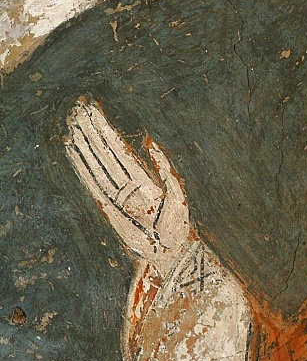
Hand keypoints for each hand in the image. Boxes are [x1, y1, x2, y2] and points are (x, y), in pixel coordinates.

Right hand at [65, 100, 193, 276]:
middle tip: (79, 107)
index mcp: (143, 177)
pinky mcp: (108, 207)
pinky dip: (82, 166)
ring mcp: (116, 193)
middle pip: (105, 151)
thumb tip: (150, 143)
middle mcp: (126, 182)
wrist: (170, 252)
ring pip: (96, 163)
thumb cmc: (178, 226)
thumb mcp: (178, 193)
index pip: (120, 148)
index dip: (107, 130)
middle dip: (92, 130)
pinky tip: (73, 150)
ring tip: (73, 123)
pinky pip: (92, 182)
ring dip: (84, 143)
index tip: (96, 112)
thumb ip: (164, 168)